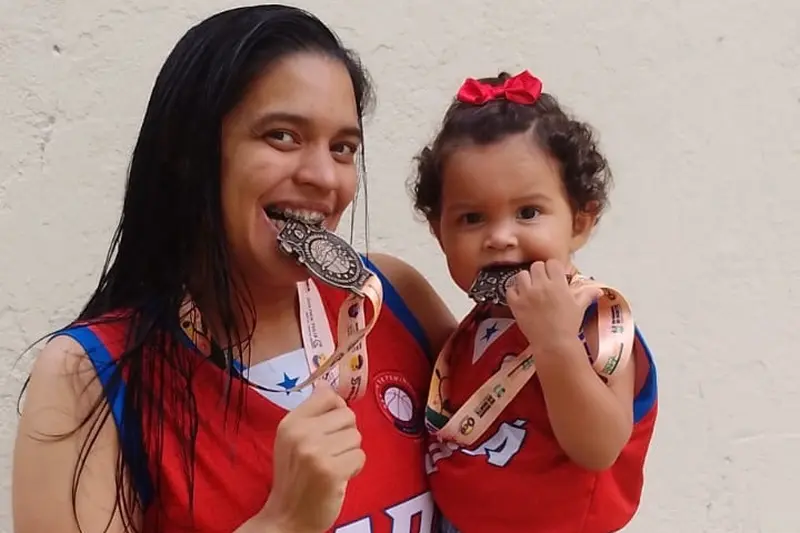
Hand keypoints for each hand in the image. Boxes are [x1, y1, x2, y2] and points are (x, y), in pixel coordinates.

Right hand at [258, 381, 364, 532]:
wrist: (287, 517)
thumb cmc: (295, 476)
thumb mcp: (292, 439)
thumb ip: (312, 413)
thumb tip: (329, 384)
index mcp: (291, 422)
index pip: (328, 396)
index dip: (336, 411)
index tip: (330, 428)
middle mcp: (301, 433)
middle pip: (348, 416)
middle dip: (345, 435)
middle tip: (330, 453)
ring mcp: (316, 452)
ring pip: (356, 437)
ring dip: (350, 453)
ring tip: (332, 466)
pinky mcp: (331, 471)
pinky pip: (360, 457)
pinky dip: (354, 469)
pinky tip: (338, 478)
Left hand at [506, 259, 601, 355]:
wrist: (554, 343)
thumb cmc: (568, 325)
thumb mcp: (579, 307)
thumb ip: (586, 294)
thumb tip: (597, 289)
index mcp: (558, 284)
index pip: (552, 263)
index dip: (553, 268)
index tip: (553, 275)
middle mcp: (541, 286)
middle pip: (536, 266)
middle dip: (539, 272)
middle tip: (541, 282)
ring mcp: (527, 294)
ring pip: (521, 275)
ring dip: (526, 280)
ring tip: (530, 289)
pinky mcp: (516, 304)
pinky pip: (509, 290)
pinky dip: (514, 292)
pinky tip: (520, 298)